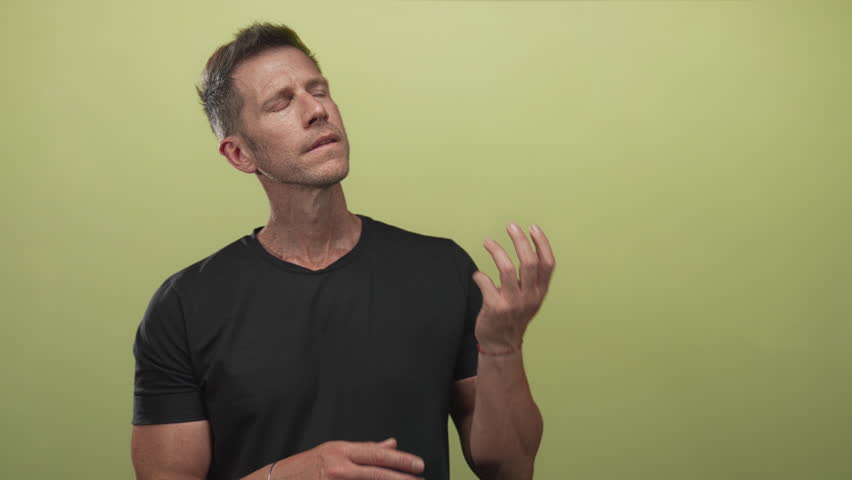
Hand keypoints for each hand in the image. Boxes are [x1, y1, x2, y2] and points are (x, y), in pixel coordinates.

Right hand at [271, 437, 424, 479]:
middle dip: (402, 476)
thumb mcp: (335, 451)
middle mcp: (339, 466)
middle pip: (377, 471)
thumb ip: (364, 449)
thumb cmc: (306, 466)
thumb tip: (390, 444)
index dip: (400, 459)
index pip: (377, 454)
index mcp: (341, 450)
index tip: (417, 464)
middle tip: (421, 479)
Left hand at [472, 223, 555, 352]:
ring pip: (507, 269)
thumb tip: (528, 249)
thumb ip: (532, 279)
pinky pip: (485, 283)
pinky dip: (479, 275)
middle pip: (529, 262)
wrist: (501, 344)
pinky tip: (477, 276)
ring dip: (496, 251)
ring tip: (488, 242)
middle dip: (520, 240)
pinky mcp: (495, 307)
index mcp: (540, 292)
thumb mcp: (531, 299)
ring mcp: (513, 303)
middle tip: (511, 227)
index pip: (548, 263)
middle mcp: (530, 297)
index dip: (542, 244)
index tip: (534, 228)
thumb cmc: (514, 317)